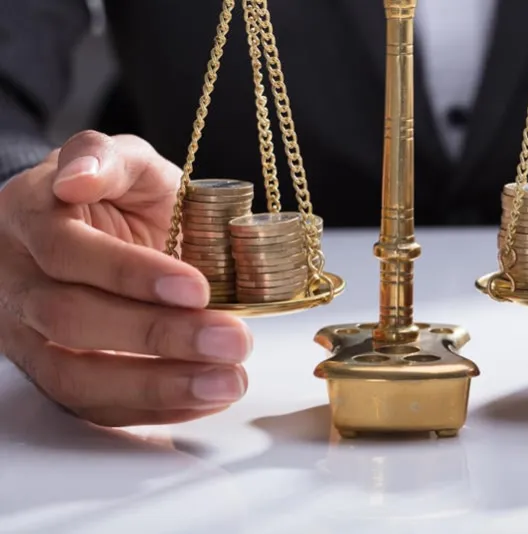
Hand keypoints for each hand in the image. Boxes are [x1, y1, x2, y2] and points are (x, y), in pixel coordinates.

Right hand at [0, 131, 251, 425]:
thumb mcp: (123, 161)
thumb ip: (109, 158)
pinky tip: (207, 396)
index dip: (131, 275)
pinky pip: (92, 407)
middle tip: (233, 340)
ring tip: (229, 381)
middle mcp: (15, 281)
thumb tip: (80, 177)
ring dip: (158, 387)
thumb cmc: (117, 194)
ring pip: (74, 378)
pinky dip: (153, 409)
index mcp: (30, 218)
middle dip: (157, 336)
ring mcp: (26, 335)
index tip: (198, 289)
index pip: (67, 252)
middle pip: (71, 320)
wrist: (95, 227)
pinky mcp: (51, 373)